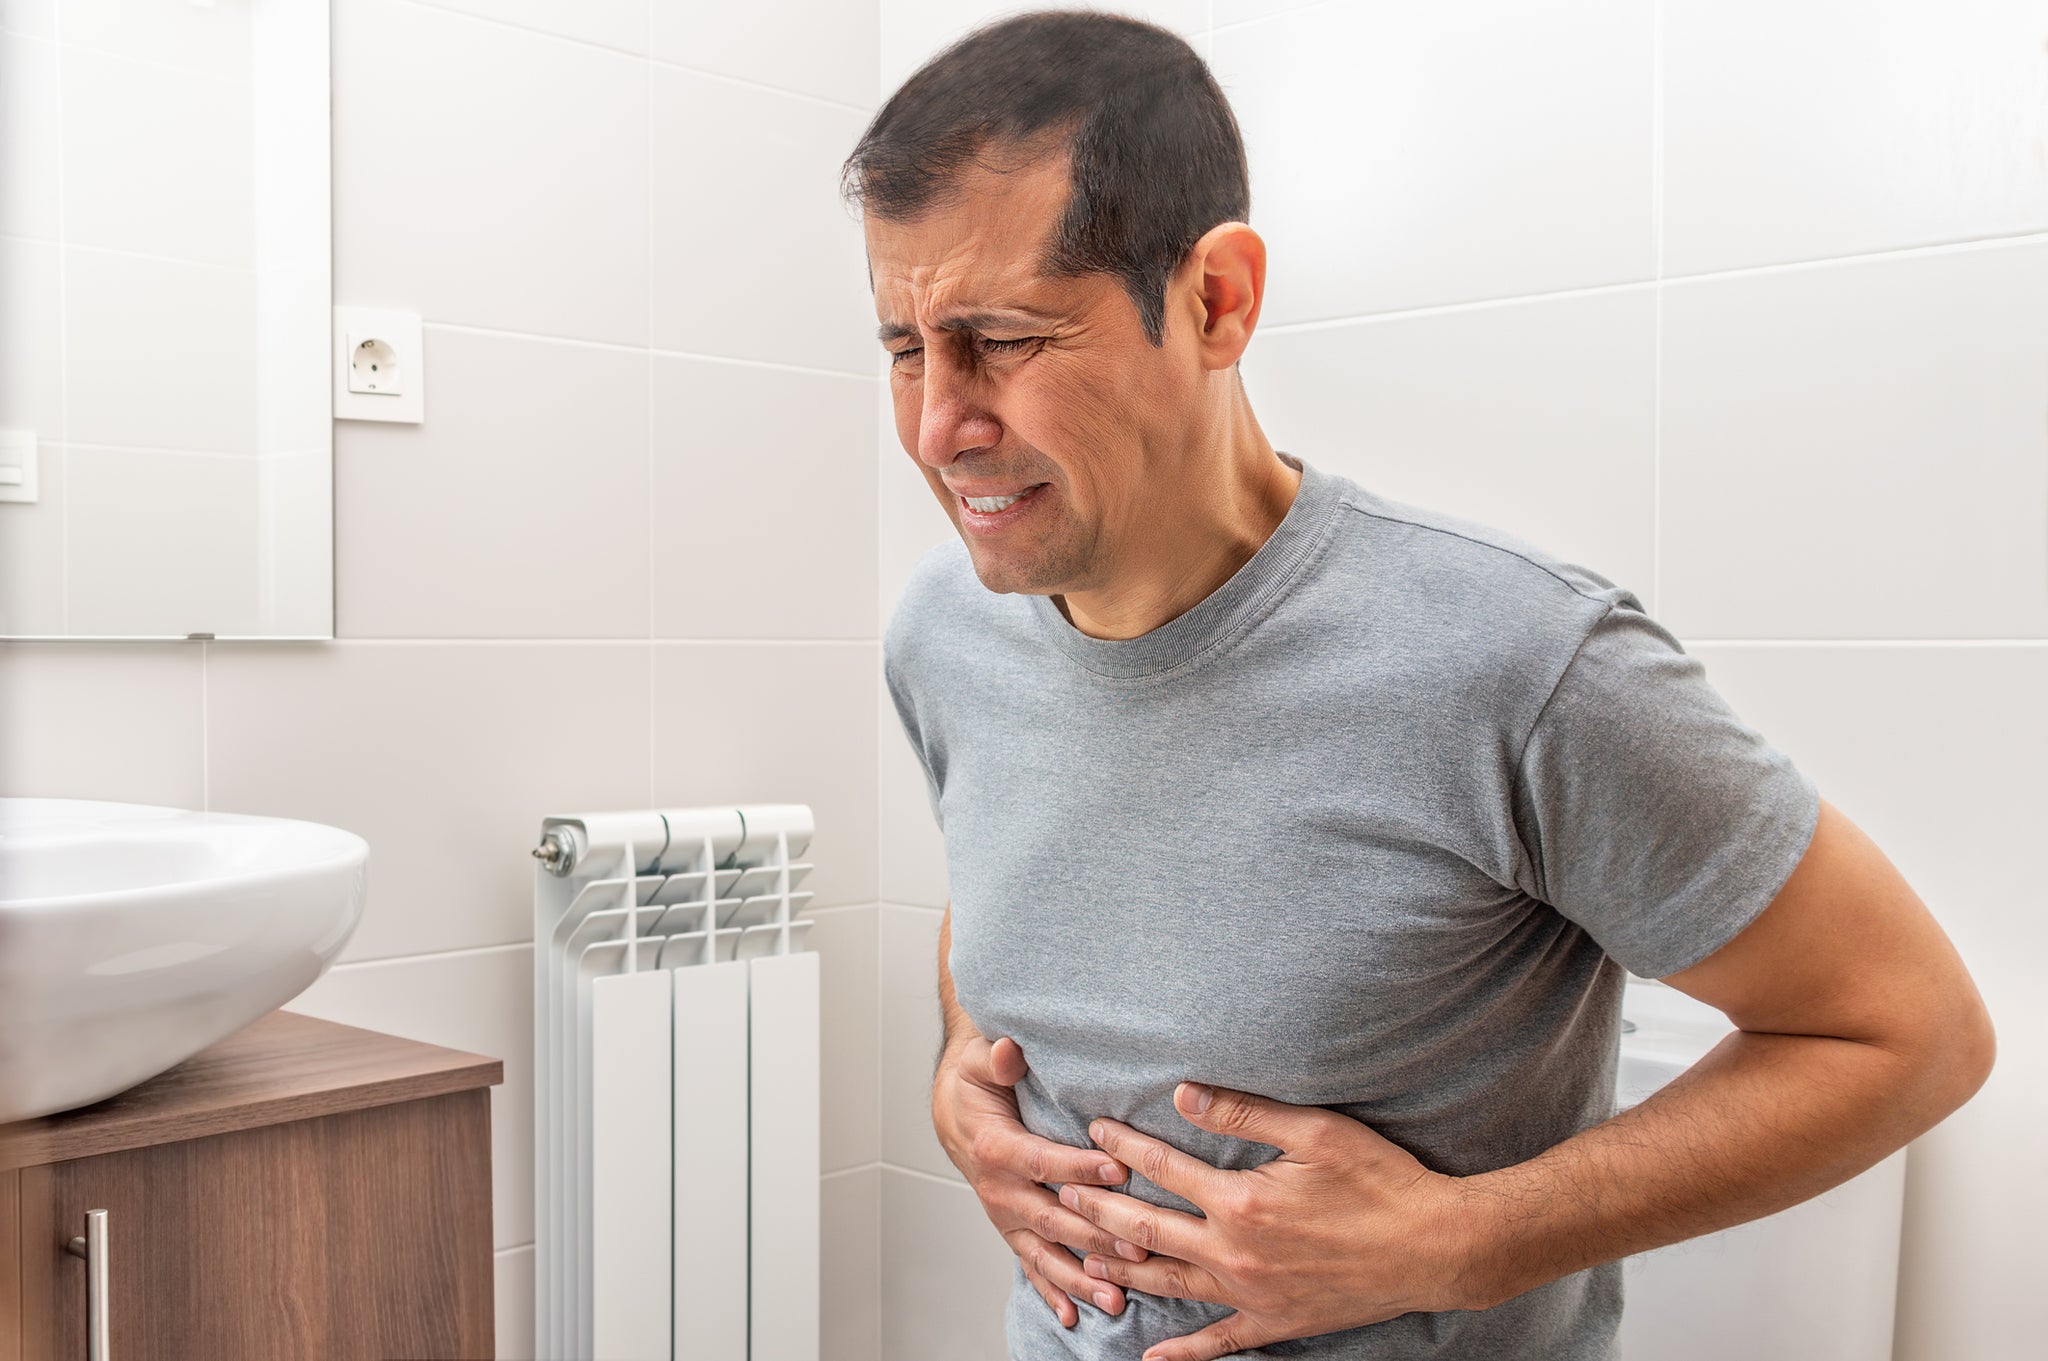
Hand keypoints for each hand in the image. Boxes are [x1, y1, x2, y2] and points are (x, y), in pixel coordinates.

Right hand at [933, 1033, 1142, 1326]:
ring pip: (1046, 1251)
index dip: (1081, 1168)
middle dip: (1096, 1234)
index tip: (1120, 1171)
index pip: (1045, 1162)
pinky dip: (1052, 1291)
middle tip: (1137, 1246)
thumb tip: (1009, 1050)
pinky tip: (1074, 1316)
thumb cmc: (973, 1084)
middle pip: (1052, 1216)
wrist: (952, 1112)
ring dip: (1079, 1277)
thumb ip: (996, 1058)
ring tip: (1114, 1298)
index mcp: (996, 1148)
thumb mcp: (979, 1060)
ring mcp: (1006, 1215)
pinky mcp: (1012, 1228)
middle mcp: (1000, 1189)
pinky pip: (1033, 1264)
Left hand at [1059, 1082, 1487, 1360]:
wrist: (1435, 1247)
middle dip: (1101, 1207)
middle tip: (1063, 1191)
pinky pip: (1218, 1342)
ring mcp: (1251, 1293)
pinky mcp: (1275, 1322)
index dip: (1124, 1145)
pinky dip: (1182, 1353)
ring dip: (1122, 1268)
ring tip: (1082, 1256)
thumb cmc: (1380, 1180)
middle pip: (1148, 1227)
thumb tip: (1184, 1093)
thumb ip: (1244, 1113)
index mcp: (1241, 1199)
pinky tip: (1151, 1358)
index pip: (1163, 1167)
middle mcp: (1235, 1251)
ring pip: (1169, 1283)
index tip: (1093, 1128)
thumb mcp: (1315, 1131)